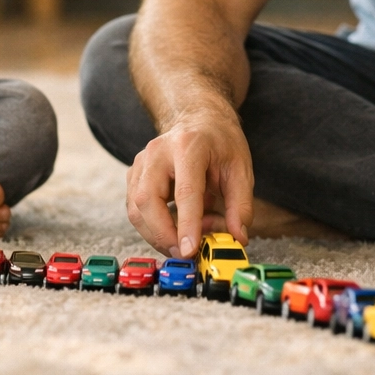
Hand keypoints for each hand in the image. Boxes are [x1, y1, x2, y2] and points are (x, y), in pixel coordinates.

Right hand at [126, 109, 254, 257]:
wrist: (198, 120)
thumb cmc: (220, 143)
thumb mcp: (241, 169)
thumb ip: (240, 205)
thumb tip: (238, 238)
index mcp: (189, 146)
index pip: (185, 191)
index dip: (186, 224)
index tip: (190, 250)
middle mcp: (158, 152)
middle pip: (148, 200)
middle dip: (163, 235)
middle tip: (186, 255)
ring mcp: (141, 162)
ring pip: (135, 208)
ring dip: (156, 235)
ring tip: (184, 242)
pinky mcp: (134, 174)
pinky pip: (135, 209)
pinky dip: (151, 227)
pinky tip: (173, 229)